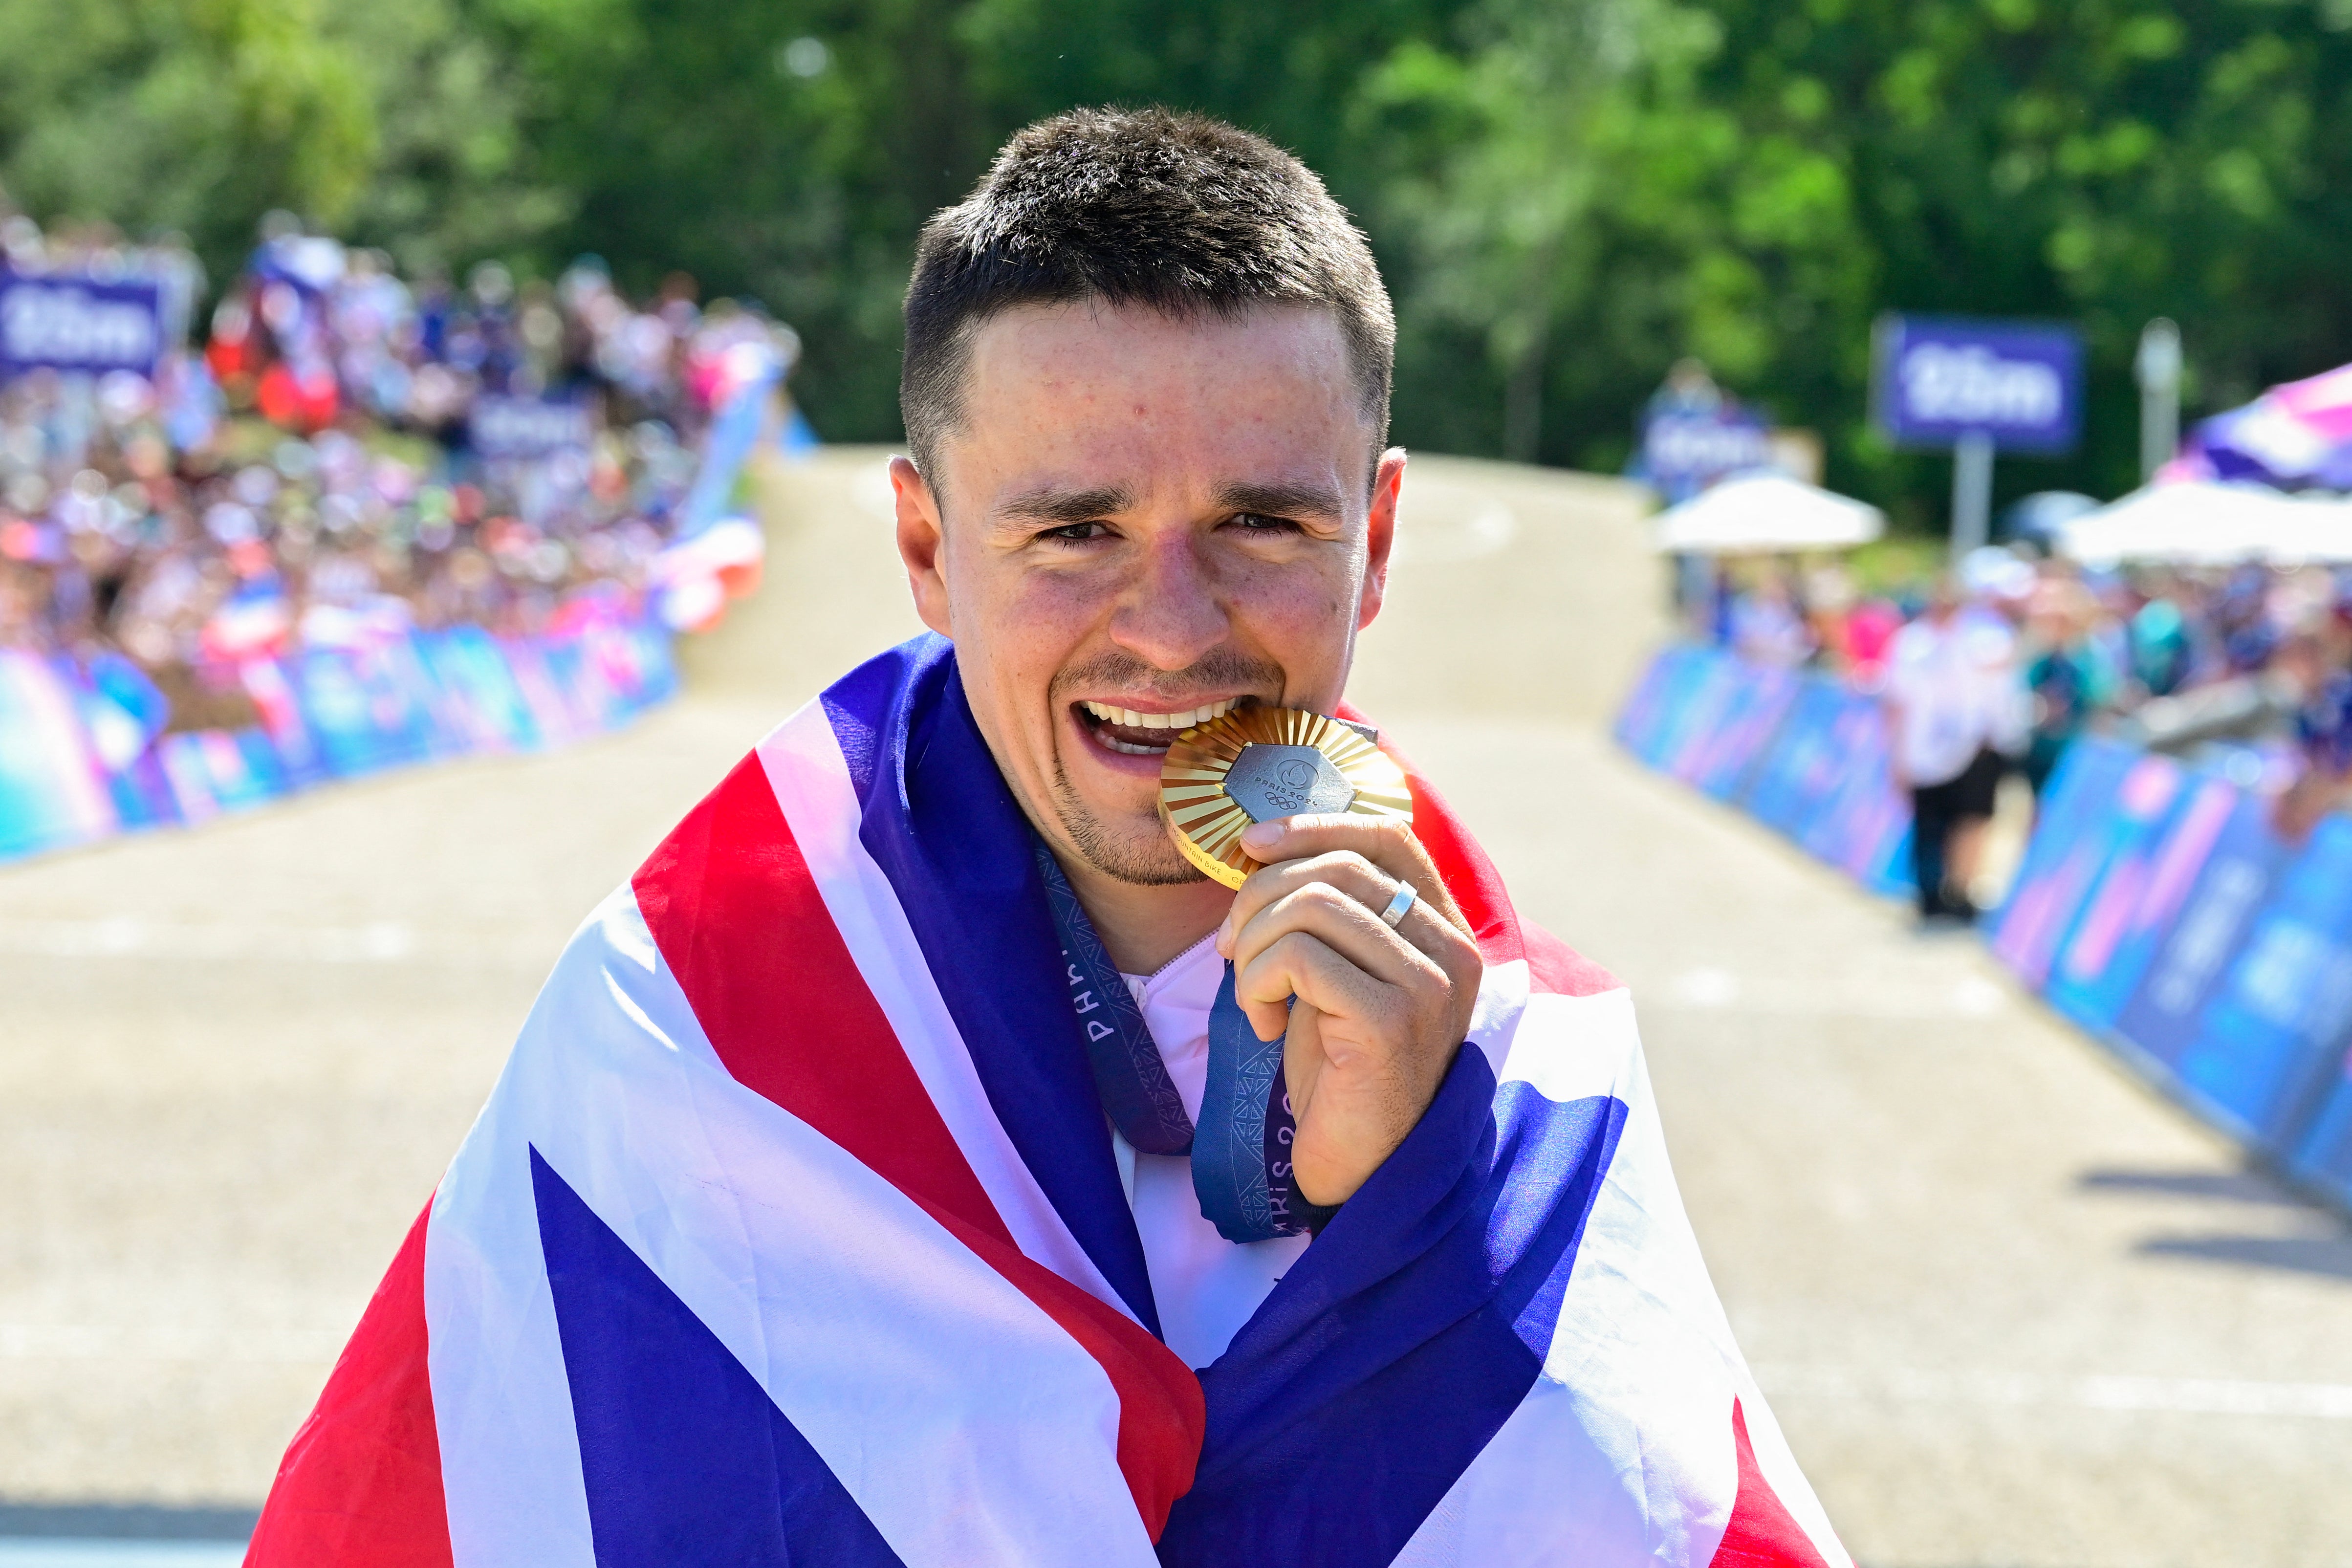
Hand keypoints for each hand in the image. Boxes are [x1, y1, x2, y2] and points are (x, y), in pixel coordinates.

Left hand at [1213, 813, 1482, 1207]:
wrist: (1358, 1165)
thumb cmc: (1339, 1067)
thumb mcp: (1336, 970)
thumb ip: (1327, 912)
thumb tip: (1263, 846)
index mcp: (1443, 928)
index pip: (1389, 836)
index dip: (1314, 825)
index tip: (1251, 845)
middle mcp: (1451, 949)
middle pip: (1338, 867)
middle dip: (1261, 897)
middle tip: (1231, 949)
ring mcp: (1429, 984)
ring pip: (1313, 905)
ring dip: (1255, 944)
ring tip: (1251, 991)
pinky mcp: (1392, 1020)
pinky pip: (1300, 957)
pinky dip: (1259, 983)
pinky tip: (1264, 1025)